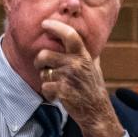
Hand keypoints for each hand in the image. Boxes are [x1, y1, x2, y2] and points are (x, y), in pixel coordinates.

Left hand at [35, 19, 124, 136]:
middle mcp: (76, 64)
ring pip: (43, 72)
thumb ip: (89, 55)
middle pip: (45, 55)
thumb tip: (89, 42)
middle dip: (39, 62)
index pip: (70, 35)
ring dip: (46, 79)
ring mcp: (69, 77)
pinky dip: (48, 93)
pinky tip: (58, 96)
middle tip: (43, 67)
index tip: (45, 23)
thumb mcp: (95, 68)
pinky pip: (45, 87)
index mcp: (83, 56)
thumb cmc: (94, 89)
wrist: (97, 112)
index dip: (56, 27)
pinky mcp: (62, 91)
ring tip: (56, 85)